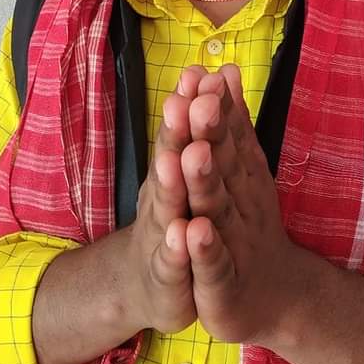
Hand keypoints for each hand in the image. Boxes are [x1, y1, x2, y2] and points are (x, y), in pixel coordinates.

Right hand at [116, 64, 203, 336]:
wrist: (152, 292)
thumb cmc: (176, 222)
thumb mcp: (187, 175)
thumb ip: (199, 126)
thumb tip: (211, 70)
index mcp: (175, 176)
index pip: (184, 135)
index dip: (190, 107)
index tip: (197, 72)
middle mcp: (165, 202)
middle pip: (173, 163)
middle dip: (179, 133)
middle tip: (184, 101)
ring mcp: (164, 240)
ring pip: (171, 209)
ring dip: (175, 182)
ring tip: (179, 157)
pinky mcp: (170, 279)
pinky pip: (176, 262)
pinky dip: (180, 247)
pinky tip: (183, 232)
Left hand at [180, 64, 312, 346]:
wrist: (275, 296)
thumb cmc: (249, 227)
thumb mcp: (242, 171)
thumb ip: (234, 123)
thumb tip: (226, 69)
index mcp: (241, 176)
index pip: (228, 136)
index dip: (216, 107)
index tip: (205, 73)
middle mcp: (240, 202)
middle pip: (222, 164)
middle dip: (210, 133)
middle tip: (199, 100)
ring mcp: (233, 240)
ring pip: (215, 207)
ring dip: (205, 181)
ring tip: (192, 155)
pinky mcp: (221, 280)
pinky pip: (212, 262)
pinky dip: (203, 247)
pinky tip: (192, 230)